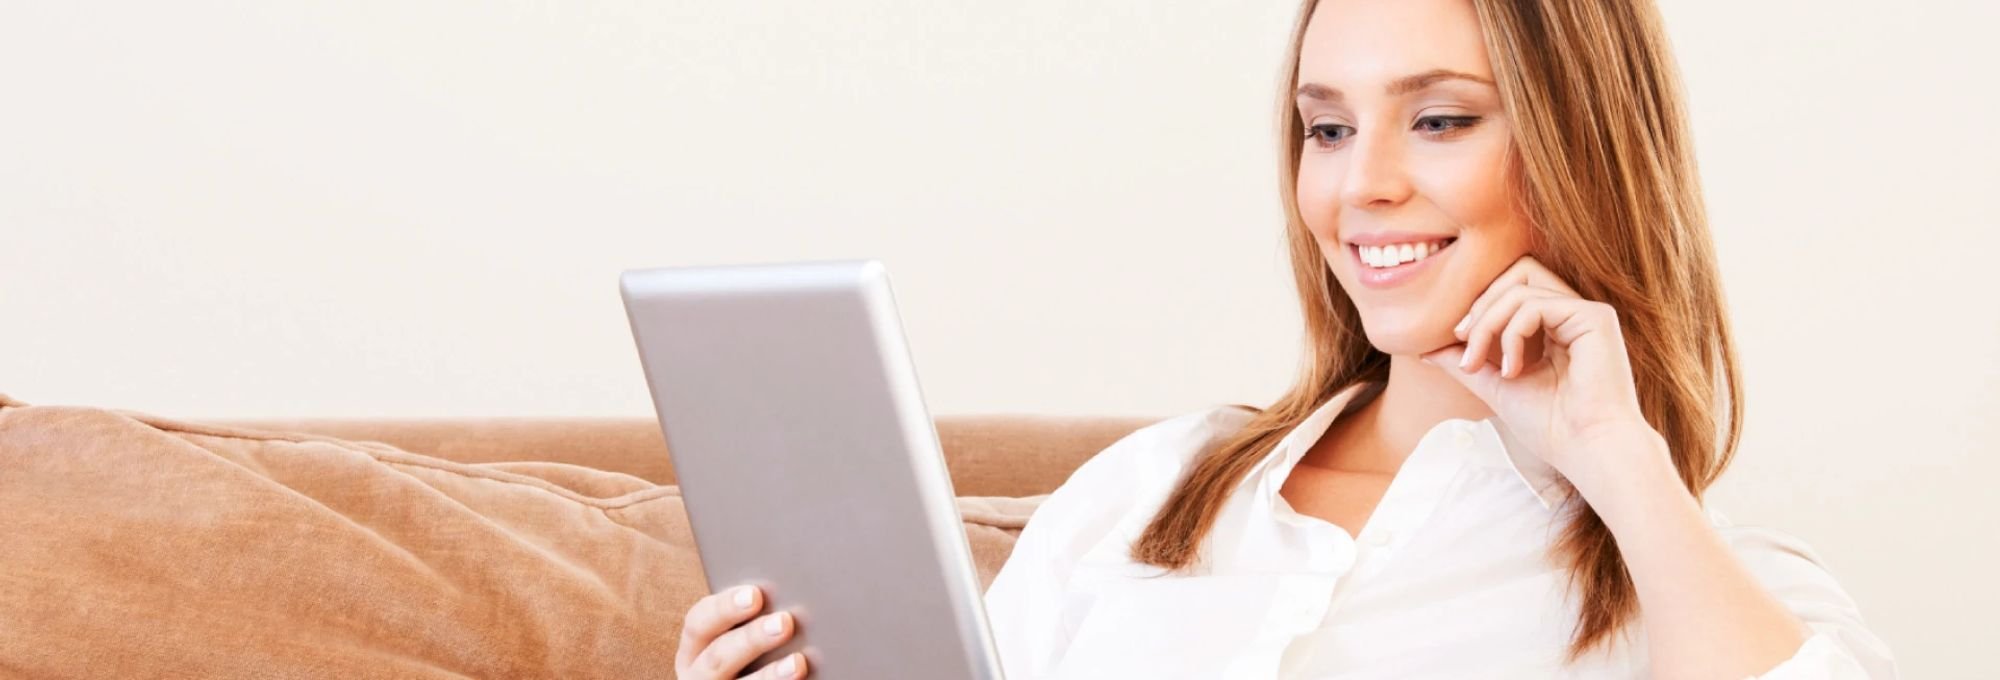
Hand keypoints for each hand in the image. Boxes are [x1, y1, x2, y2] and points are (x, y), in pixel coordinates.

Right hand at [675, 584, 809, 678]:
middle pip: (718, 656)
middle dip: (751, 638)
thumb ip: (754, 620)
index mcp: (695, 648)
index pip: (699, 623)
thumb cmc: (750, 657)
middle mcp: (698, 676)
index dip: (724, 607)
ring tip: (798, 662)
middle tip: (784, 622)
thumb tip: (786, 603)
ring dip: (769, 675)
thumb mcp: (738, 640)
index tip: (755, 594)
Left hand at [1418, 255, 1660, 479]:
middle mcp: (1572, 315)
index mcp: (1554, 327)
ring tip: (1482, 363)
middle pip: (1514, 276)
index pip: (1510, 291)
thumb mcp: (1496, 386)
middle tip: (1463, 344)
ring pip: (1520, 286)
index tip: (1457, 344)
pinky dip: (1511, 332)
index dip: (1478, 308)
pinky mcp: (1596, 317)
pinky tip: (1513, 369)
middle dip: (1480, 307)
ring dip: (1488, 322)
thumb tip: (1425, 348)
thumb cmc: (1551, 427)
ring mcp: (1585, 313)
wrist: (1587, 450)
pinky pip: (1535, 304)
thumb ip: (1466, 362)